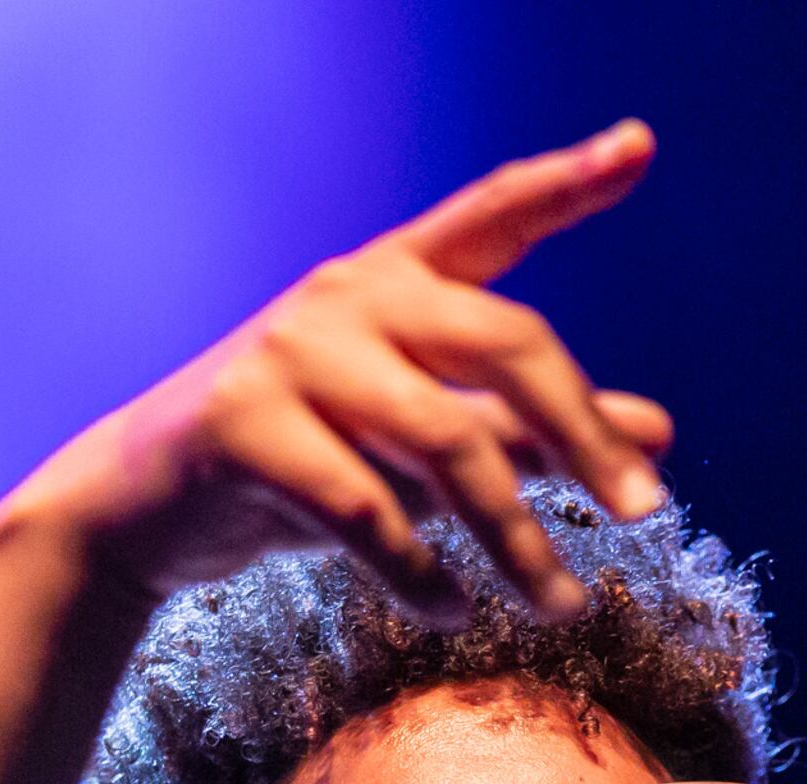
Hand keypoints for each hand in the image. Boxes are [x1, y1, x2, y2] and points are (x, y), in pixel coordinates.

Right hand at [26, 121, 676, 625]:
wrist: (145, 507)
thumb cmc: (304, 462)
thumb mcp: (428, 442)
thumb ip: (533, 431)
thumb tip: (660, 434)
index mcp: (397, 278)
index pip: (493, 215)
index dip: (567, 183)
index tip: (639, 147)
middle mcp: (350, 295)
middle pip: (506, 342)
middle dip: (584, 433)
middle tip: (647, 513)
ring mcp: (293, 352)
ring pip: (446, 442)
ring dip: (517, 538)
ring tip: (564, 606)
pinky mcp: (245, 424)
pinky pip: (365, 509)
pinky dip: (421, 574)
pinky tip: (452, 613)